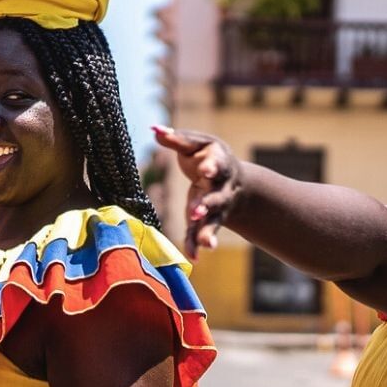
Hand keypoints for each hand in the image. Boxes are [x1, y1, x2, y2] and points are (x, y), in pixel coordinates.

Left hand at [152, 126, 240, 258]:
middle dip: (208, 204)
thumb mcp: (196, 143)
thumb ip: (177, 139)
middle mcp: (221, 187)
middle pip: (217, 197)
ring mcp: (216, 207)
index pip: (217, 164)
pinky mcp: (207, 220)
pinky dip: (197, 245)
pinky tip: (194, 256)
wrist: (232, 178)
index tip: (206, 170)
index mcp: (219, 163)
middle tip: (198, 211)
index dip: (212, 167)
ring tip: (206, 244)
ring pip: (214, 221)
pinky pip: (202, 233)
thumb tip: (154, 129)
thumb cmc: (207, 155)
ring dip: (208, 231)